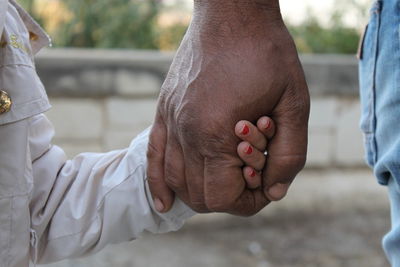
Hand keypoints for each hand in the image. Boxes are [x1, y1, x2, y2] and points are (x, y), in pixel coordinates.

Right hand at [147, 0, 309, 215]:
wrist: (233, 15)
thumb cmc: (267, 54)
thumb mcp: (295, 103)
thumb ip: (289, 154)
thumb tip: (274, 191)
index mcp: (218, 135)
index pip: (224, 198)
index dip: (249, 202)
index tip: (264, 186)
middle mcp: (187, 134)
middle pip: (198, 196)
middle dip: (228, 198)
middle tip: (248, 177)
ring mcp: (171, 122)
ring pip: (175, 182)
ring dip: (199, 192)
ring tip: (221, 178)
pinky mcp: (164, 111)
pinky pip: (152, 158)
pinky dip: (158, 185)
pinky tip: (164, 202)